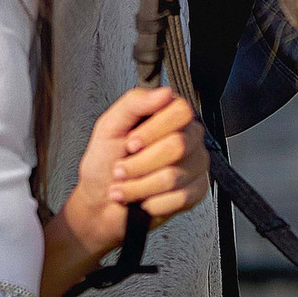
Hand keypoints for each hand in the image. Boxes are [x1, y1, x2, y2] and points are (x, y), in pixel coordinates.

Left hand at [60, 84, 209, 262]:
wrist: (101, 203)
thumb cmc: (104, 165)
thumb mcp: (109, 126)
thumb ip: (134, 103)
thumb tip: (163, 93)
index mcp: (168, 116)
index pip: (181, 112)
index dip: (154, 130)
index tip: (131, 143)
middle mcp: (187, 138)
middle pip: (179, 145)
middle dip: (140, 163)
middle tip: (121, 168)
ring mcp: (195, 165)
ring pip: (174, 176)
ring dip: (140, 186)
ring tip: (125, 186)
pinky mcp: (196, 191)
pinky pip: (180, 198)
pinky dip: (152, 202)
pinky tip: (143, 200)